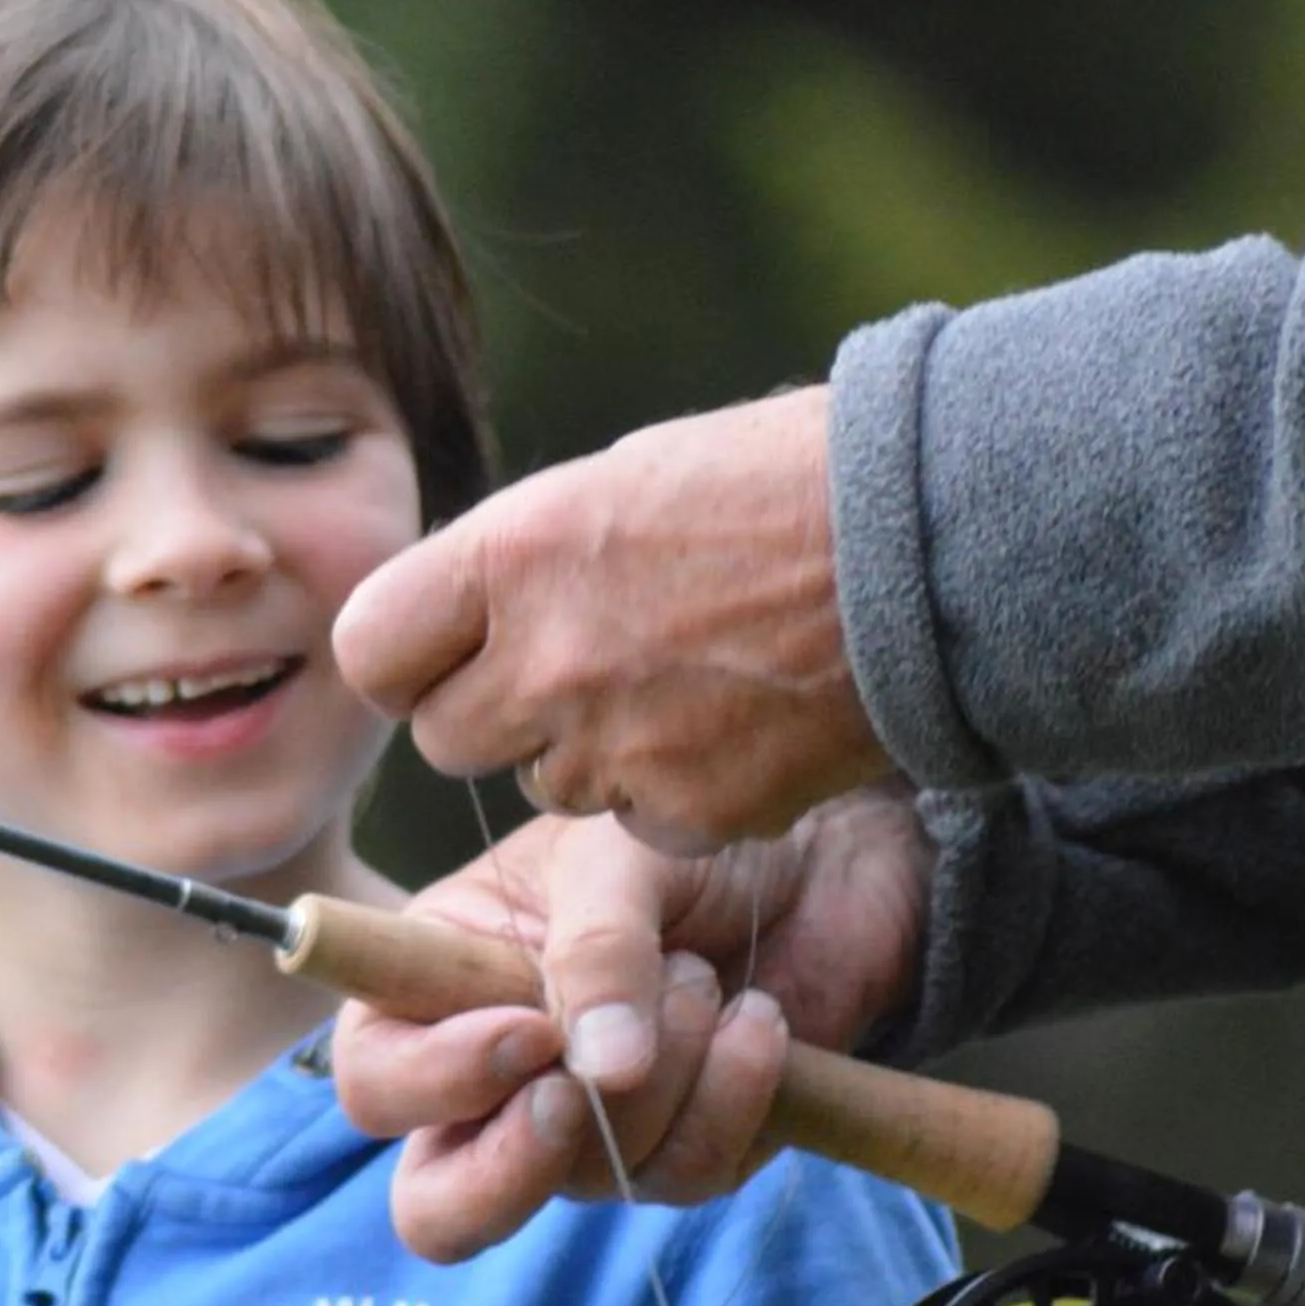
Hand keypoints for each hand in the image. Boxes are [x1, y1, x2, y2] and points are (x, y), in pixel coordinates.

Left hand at [333, 386, 896, 849]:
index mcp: (513, 554)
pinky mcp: (689, 812)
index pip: (371, 649)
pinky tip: (741, 726)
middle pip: (449, 739)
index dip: (408, 659)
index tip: (450, 651)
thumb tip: (476, 618)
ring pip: (548, 787)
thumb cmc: (788, 482)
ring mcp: (615, 745)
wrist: (933, 541)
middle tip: (581, 672)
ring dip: (594, 753)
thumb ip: (531, 562)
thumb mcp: (626, 482)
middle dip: (500, 716)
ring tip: (686, 680)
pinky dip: (680, 794)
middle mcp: (545, 657)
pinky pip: (643, 824)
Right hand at [336, 788, 932, 1261]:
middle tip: (574, 1095)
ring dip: (661, 1076)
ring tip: (701, 975)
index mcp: (437, 991)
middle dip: (503, 1173)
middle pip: (439, 1205)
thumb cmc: (682, 839)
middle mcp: (496, 1083)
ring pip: (590, 1181)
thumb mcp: (615, 857)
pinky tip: (757, 1019)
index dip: (435, 1078)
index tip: (530, 1029)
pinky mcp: (685, 1154)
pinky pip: (689, 1174)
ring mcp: (590, 1134)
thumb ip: (593, 950)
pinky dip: (732, 1092)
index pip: (377, 1079)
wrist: (815, 856)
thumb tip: (601, 1074)